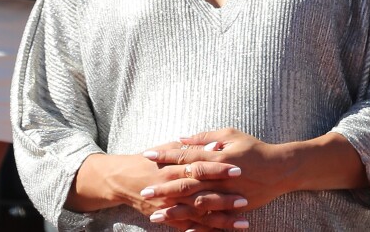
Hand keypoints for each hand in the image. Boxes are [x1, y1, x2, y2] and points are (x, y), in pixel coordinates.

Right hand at [66, 149, 243, 230]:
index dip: (220, 168)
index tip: (239, 168)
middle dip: (224, 197)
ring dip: (221, 219)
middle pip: (203, 193)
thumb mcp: (169, 148)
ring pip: (200, 215)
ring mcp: (171, 206)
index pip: (202, 167)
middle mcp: (174, 187)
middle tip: (245, 198)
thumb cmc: (151, 159)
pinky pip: (190, 228)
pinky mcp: (169, 219)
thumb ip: (192, 147)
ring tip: (243, 221)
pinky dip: (207, 231)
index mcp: (176, 166)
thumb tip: (215, 145)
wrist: (125, 179)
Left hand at [143, 128, 293, 222]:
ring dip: (174, 210)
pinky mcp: (233, 208)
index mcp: (215, 156)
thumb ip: (205, 137)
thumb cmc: (253, 148)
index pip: (185, 156)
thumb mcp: (230, 134)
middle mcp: (218, 176)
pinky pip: (211, 219)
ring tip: (154, 215)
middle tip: (144, 191)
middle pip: (186, 182)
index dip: (166, 155)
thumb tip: (182, 138)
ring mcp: (225, 194)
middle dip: (164, 187)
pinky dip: (197, 224)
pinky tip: (182, 229)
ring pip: (195, 204)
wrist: (279, 169)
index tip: (148, 155)